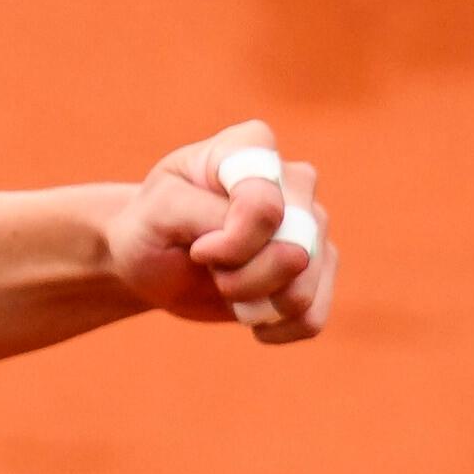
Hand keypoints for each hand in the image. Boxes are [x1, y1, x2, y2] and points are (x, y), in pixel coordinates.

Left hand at [109, 118, 335, 342]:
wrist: (153, 261)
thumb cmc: (153, 227)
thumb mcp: (159, 212)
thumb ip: (212, 217)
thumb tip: (292, 252)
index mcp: (252, 146)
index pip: (266, 204)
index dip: (231, 242)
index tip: (198, 246)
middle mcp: (295, 180)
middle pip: (294, 247)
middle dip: (241, 277)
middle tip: (208, 267)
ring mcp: (313, 223)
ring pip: (304, 286)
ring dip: (255, 304)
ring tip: (225, 286)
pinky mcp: (320, 267)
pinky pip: (314, 315)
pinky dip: (276, 328)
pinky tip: (249, 316)